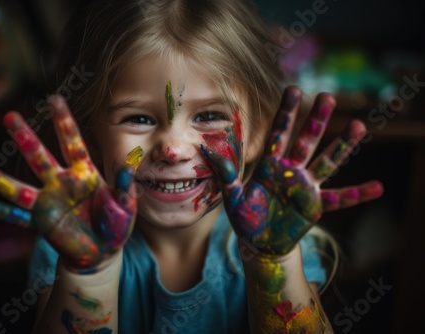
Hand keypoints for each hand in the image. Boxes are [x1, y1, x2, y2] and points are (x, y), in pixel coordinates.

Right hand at [0, 95, 140, 271]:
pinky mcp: (42, 221)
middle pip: (40, 157)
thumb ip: (125, 185)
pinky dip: (3, 213)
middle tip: (10, 117)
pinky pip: (19, 217)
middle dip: (26, 138)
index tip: (53, 100)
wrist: (104, 251)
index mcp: (84, 173)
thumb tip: (130, 161)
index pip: (72, 142)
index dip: (63, 121)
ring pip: (21, 187)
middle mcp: (62, 183)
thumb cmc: (116, 224)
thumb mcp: (126, 204)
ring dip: (1, 180)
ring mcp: (49, 202)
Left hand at [204, 86, 382, 254]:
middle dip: (316, 120)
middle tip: (327, 96)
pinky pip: (340, 199)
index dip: (286, 113)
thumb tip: (205, 150)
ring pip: (327, 162)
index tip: (294, 89)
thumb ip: (225, 174)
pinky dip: (358, 194)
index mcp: (271, 165)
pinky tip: (378, 187)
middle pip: (306, 141)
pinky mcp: (316, 206)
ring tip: (360, 126)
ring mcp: (306, 187)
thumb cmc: (246, 216)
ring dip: (342, 146)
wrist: (259, 241)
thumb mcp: (232, 196)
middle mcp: (292, 171)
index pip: (279, 134)